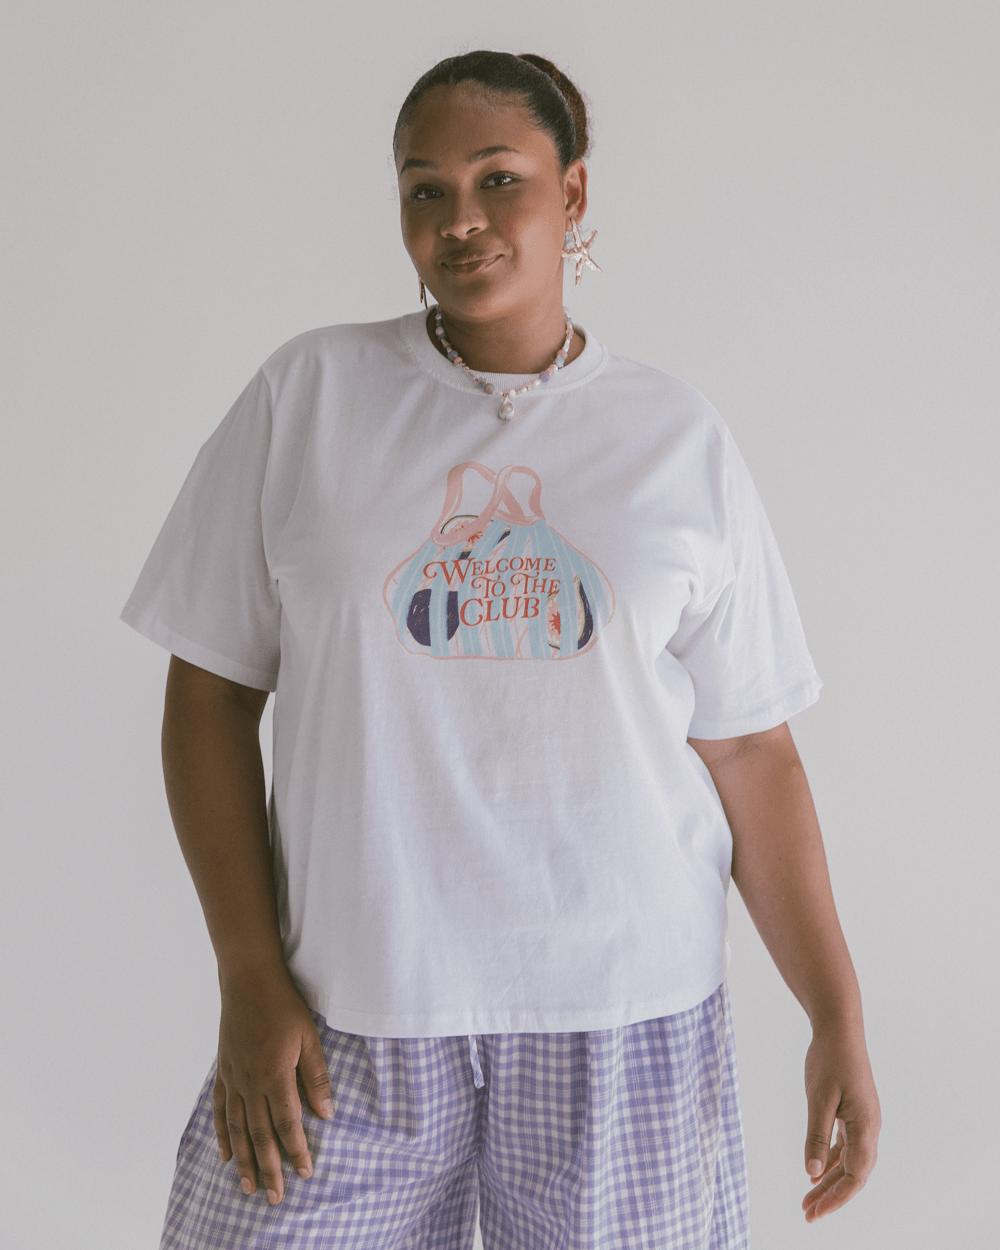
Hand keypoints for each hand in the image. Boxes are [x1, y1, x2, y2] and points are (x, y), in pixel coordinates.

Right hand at [213, 969, 334, 1204]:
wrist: (248, 980)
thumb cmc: (284, 1005)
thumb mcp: (309, 1037)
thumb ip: (316, 1077)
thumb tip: (327, 1113)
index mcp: (274, 1075)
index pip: (287, 1124)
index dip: (297, 1150)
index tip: (306, 1172)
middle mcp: (250, 1083)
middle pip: (260, 1135)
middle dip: (269, 1169)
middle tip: (276, 1197)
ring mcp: (233, 1079)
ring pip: (237, 1130)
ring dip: (244, 1161)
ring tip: (248, 1188)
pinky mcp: (223, 1072)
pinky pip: (221, 1111)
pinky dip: (222, 1135)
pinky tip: (226, 1154)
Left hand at [801, 1022, 880, 1221]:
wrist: (839, 1028)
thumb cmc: (829, 1059)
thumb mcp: (818, 1098)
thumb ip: (816, 1135)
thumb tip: (812, 1171)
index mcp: (866, 1126)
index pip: (856, 1175)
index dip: (836, 1197)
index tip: (816, 1212)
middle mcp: (870, 1127)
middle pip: (854, 1174)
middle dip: (831, 1195)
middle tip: (807, 1213)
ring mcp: (864, 1120)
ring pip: (849, 1161)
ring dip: (830, 1180)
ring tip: (808, 1198)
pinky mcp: (855, 1113)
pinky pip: (846, 1146)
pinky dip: (831, 1160)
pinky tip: (816, 1171)